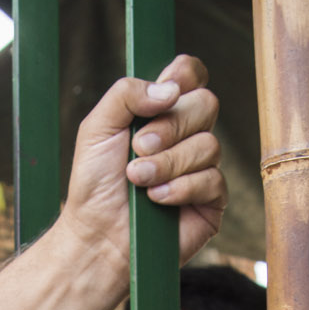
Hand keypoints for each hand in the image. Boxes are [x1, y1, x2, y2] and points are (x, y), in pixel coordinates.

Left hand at [56, 55, 225, 273]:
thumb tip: (172, 88)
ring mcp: (202, 167)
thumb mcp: (97, 127)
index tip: (166, 92)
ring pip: (209, 144)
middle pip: (206, 104)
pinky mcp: (211, 201)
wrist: (97, 234)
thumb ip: (126, 93)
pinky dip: (180, 188)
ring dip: (168, 163)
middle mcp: (187, 135)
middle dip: (170, 126)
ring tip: (139, 180)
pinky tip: (156, 200)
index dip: (186, 75)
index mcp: (162, 111)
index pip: (191, 76)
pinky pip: (213, 180)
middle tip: (138, 148)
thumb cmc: (95, 183)